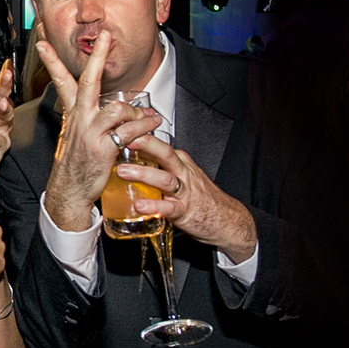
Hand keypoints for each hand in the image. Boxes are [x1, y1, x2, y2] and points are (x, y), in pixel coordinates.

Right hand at [34, 33, 162, 231]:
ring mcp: (90, 133)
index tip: (42, 41)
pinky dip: (145, 127)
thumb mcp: (76, 133)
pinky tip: (153, 125)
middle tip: (104, 35)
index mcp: (72, 113)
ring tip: (150, 116)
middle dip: (97, 56)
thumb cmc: (77, 160)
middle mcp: (79, 119)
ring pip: (117, 108)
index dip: (52, 61)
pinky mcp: (102, 149)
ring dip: (137, 111)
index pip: (61, 81)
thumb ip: (90, 115)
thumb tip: (112, 102)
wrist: (70, 191)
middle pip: (88, 81)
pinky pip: (129, 131)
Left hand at [118, 136, 256, 261]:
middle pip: (165, 153)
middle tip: (124, 139)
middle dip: (145, 144)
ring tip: (123, 171)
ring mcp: (184, 192)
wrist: (225, 218)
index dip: (142, 136)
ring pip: (165, 178)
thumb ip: (159, 166)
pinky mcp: (184, 211)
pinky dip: (154, 206)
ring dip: (143, 174)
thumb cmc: (200, 196)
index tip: (122, 129)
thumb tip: (131, 160)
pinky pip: (168, 207)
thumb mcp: (181, 174)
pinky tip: (140, 205)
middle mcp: (183, 173)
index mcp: (180, 162)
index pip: (160, 144)